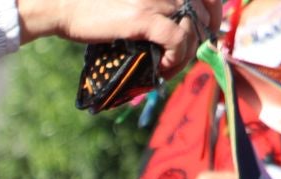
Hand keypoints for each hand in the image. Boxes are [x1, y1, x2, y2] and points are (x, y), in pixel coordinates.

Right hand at [16, 0, 214, 78]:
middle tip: (181, 62)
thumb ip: (155, 8)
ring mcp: (157, 0)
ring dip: (185, 58)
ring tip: (167, 70)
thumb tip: (175, 29)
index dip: (214, 15)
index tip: (209, 35)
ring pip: (192, 32)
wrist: (66, 6)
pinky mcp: (145, 17)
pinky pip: (177, 40)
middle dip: (199, 43)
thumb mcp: (133, 2)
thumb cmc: (94, 6)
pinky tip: (162, 69)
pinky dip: (175, 58)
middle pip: (203, 16)